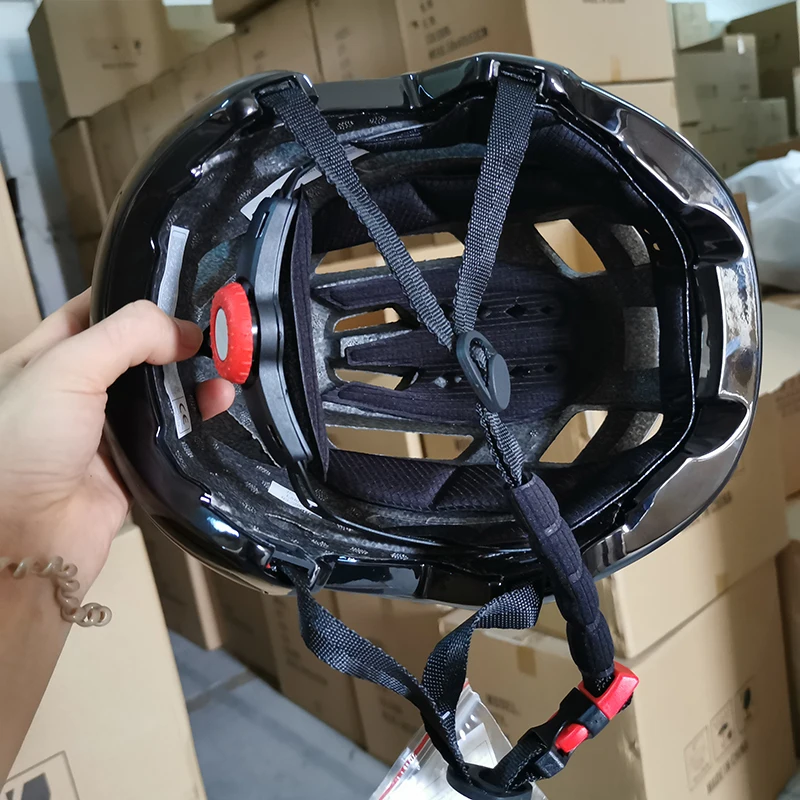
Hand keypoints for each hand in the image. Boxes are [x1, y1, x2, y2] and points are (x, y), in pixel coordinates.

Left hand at [0, 290, 233, 590]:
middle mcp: (72, 393)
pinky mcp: (130, 467)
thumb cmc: (23, 444)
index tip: (180, 292)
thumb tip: (186, 332)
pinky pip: (172, 438)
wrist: (24, 538)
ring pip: (158, 396)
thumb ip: (128, 336)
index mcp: (42, 359)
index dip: (133, 298)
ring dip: (192, 381)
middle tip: (218, 332)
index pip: (93, 313)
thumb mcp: (66, 368)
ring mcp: (102, 431)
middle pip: (133, 354)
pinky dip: (197, 421)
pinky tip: (219, 405)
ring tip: (228, 369)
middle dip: (174, 342)